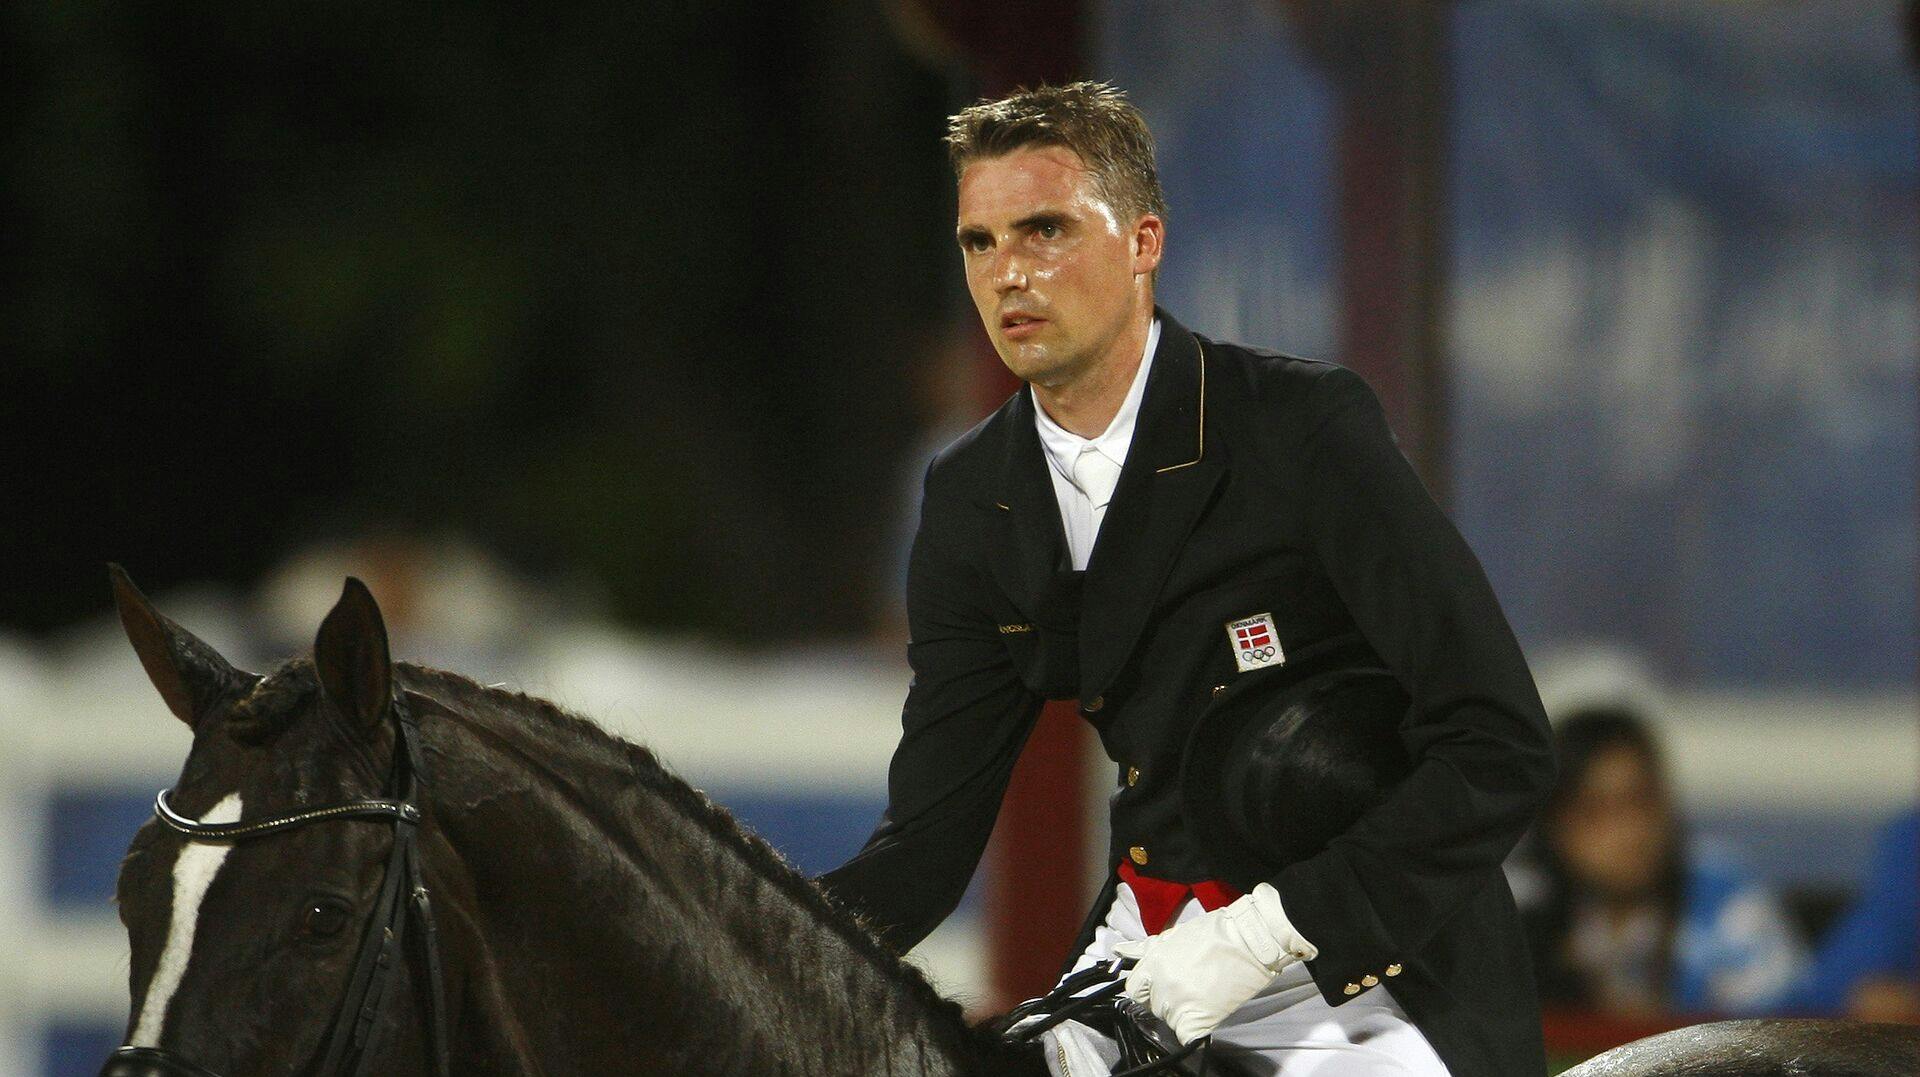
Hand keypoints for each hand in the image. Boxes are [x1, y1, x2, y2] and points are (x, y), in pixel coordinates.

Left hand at [1111, 883, 1314, 1043]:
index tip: (1161, 986)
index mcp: (1154, 963)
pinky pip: (1186, 1036)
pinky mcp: (1200, 1019)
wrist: (1251, 938)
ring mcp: (1180, 1003)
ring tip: (1202, 994)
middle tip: (1188, 986)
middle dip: (1165, 999)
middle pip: (1152, 1006)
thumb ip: (1145, 948)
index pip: (1134, 989)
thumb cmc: (1217, 932)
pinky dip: (1195, 1030)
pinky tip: (1206, 1012)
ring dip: (1182, 1012)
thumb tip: (1120, 951)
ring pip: (1169, 1020)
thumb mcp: (1175, 935)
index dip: (1147, 988)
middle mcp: (1162, 985)